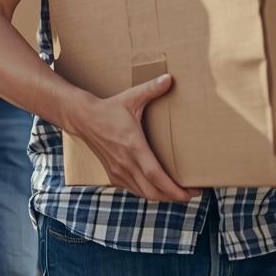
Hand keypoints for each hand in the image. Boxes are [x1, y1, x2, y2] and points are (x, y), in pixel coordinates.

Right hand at [69, 75, 192, 202]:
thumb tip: (170, 78)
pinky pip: (134, 190)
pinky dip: (149, 192)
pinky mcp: (113, 173)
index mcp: (134, 147)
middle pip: (154, 192)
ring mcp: (118, 171)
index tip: (193, 190)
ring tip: (178, 192)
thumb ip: (151, 89)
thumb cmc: (108, 108)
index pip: (157, 177)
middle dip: (175, 196)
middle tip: (192, 193)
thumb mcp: (131, 98)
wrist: (82, 118)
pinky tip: (158, 186)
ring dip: (162, 196)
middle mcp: (126, 163)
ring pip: (144, 194)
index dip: (176, 189)